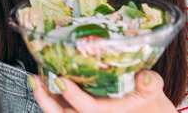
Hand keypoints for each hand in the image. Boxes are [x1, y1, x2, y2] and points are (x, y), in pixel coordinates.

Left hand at [30, 70, 176, 112]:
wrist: (143, 109)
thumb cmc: (145, 99)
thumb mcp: (152, 90)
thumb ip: (150, 84)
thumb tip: (146, 77)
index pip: (89, 109)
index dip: (73, 96)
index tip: (61, 80)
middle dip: (48, 100)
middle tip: (39, 80)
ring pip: (58, 112)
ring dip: (44, 97)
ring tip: (35, 79)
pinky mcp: (77, 109)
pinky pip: (59, 107)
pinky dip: (49, 95)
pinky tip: (42, 81)